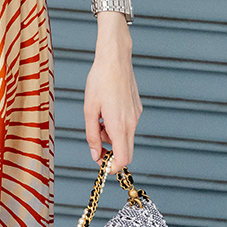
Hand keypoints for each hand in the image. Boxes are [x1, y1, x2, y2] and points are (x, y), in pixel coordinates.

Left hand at [83, 16, 141, 171]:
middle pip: (126, 151)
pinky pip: (128, 125)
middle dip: (111, 151)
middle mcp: (132, 123)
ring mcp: (136, 115)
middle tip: (96, 139)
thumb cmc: (99, 81)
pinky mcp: (137, 108)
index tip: (101, 163)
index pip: (123, 159)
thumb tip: (95, 155)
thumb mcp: (89, 110)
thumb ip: (91, 135)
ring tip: (98, 117)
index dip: (112, 167)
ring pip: (125, 137)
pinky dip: (116, 125)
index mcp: (119, 126)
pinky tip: (106, 108)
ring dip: (111, 135)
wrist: (115, 59)